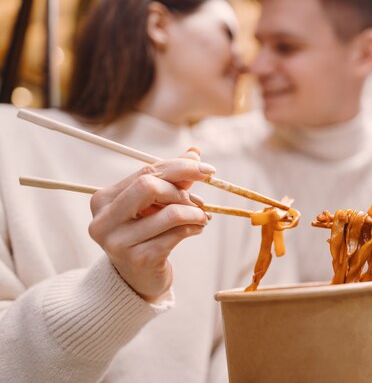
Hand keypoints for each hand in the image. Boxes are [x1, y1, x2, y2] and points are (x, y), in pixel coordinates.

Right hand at [88, 149, 214, 301]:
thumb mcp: (154, 204)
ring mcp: (118, 242)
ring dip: (194, 212)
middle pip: (149, 186)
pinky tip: (198, 228)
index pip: (145, 172)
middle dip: (181, 189)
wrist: (137, 280)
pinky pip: (176, 235)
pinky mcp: (138, 260)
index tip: (207, 169)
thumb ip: (172, 178)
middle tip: (200, 200)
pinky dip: (194, 228)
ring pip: (169, 213)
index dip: (180, 167)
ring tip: (203, 216)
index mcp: (103, 200)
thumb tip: (194, 151)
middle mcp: (103, 220)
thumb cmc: (145, 234)